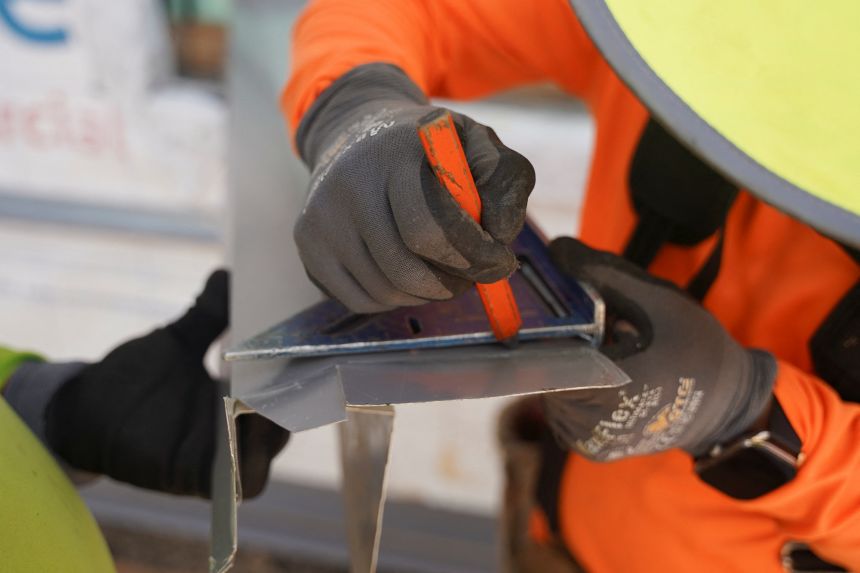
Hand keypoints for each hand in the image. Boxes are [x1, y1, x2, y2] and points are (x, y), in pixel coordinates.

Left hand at [45, 270, 288, 497]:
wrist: (84, 412)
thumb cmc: (132, 378)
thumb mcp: (176, 342)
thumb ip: (206, 315)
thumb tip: (227, 274)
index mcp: (240, 392)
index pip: (287, 384)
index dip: (305, 369)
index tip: (312, 344)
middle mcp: (239, 425)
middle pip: (288, 415)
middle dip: (299, 395)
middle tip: (304, 369)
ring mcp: (223, 454)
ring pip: (271, 448)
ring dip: (279, 426)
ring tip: (279, 397)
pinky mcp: (202, 478)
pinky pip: (243, 481)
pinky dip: (254, 462)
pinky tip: (252, 431)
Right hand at [294, 63, 534, 312]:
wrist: (357, 132)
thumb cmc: (427, 148)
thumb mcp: (475, 142)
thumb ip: (504, 178)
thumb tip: (499, 234)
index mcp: (394, 153)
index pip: (428, 227)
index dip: (471, 256)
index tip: (498, 262)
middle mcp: (347, 184)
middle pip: (403, 269)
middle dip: (451, 283)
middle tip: (472, 277)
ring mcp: (321, 217)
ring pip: (384, 291)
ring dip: (425, 295)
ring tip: (443, 273)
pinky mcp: (308, 244)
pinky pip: (359, 300)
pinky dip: (394, 299)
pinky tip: (408, 275)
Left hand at [543, 238, 774, 460]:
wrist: (726, 406)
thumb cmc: (697, 350)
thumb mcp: (657, 299)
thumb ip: (602, 273)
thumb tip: (555, 250)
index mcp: (609, 390)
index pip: (544, 357)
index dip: (543, 328)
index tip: (550, 309)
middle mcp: (590, 425)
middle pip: (545, 368)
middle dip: (563, 342)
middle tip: (601, 330)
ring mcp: (587, 442)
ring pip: (550, 387)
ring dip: (569, 364)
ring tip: (609, 354)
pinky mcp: (588, 449)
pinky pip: (562, 406)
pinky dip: (576, 385)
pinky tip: (608, 375)